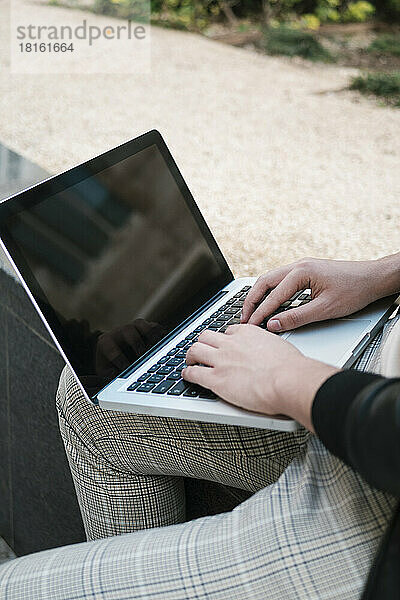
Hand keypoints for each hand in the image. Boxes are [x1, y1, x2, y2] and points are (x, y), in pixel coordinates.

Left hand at [95, 319, 164, 376]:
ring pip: (140, 324)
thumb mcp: (106, 372)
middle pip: (127, 330)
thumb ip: (110, 375)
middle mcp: (119, 332)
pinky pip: (154, 326)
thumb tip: (116, 377)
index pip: (110, 347)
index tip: (126, 368)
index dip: (119, 357)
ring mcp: (133, 328)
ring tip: (156, 347)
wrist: (116, 355)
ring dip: (149, 334)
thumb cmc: (110, 365)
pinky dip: (159, 334)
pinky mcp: (145, 328)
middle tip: (142, 355)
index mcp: (105, 342)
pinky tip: (164, 344)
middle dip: (136, 342)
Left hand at [183, 324, 337, 429]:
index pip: (228, 331)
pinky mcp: (216, 379)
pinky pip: (193, 373)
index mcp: (247, 333)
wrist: (288, 380)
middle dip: (203, 343)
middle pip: (206, 336)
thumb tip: (272, 353)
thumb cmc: (291, 368)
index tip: (224, 345)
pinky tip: (188, 376)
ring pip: (195, 350)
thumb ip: (269, 347)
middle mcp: (231, 343)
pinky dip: (188, 374)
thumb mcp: (280, 346)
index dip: (224, 339)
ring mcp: (221, 360)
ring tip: (190, 361)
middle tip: (202, 350)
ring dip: (191, 356)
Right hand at [241, 255, 399, 332]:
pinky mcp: (305, 271)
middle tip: (244, 317)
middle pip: (264, 281)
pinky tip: (268, 302)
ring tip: (251, 311)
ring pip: (271, 279)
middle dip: (251, 300)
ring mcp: (301, 266)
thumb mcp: (325, 309)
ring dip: (259, 295)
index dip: (260, 312)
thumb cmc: (354, 290)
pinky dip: (270, 291)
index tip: (251, 325)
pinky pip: (280, 280)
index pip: (273, 295)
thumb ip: (296, 317)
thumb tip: (274, 324)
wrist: (373, 278)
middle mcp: (299, 265)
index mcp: (302, 271)